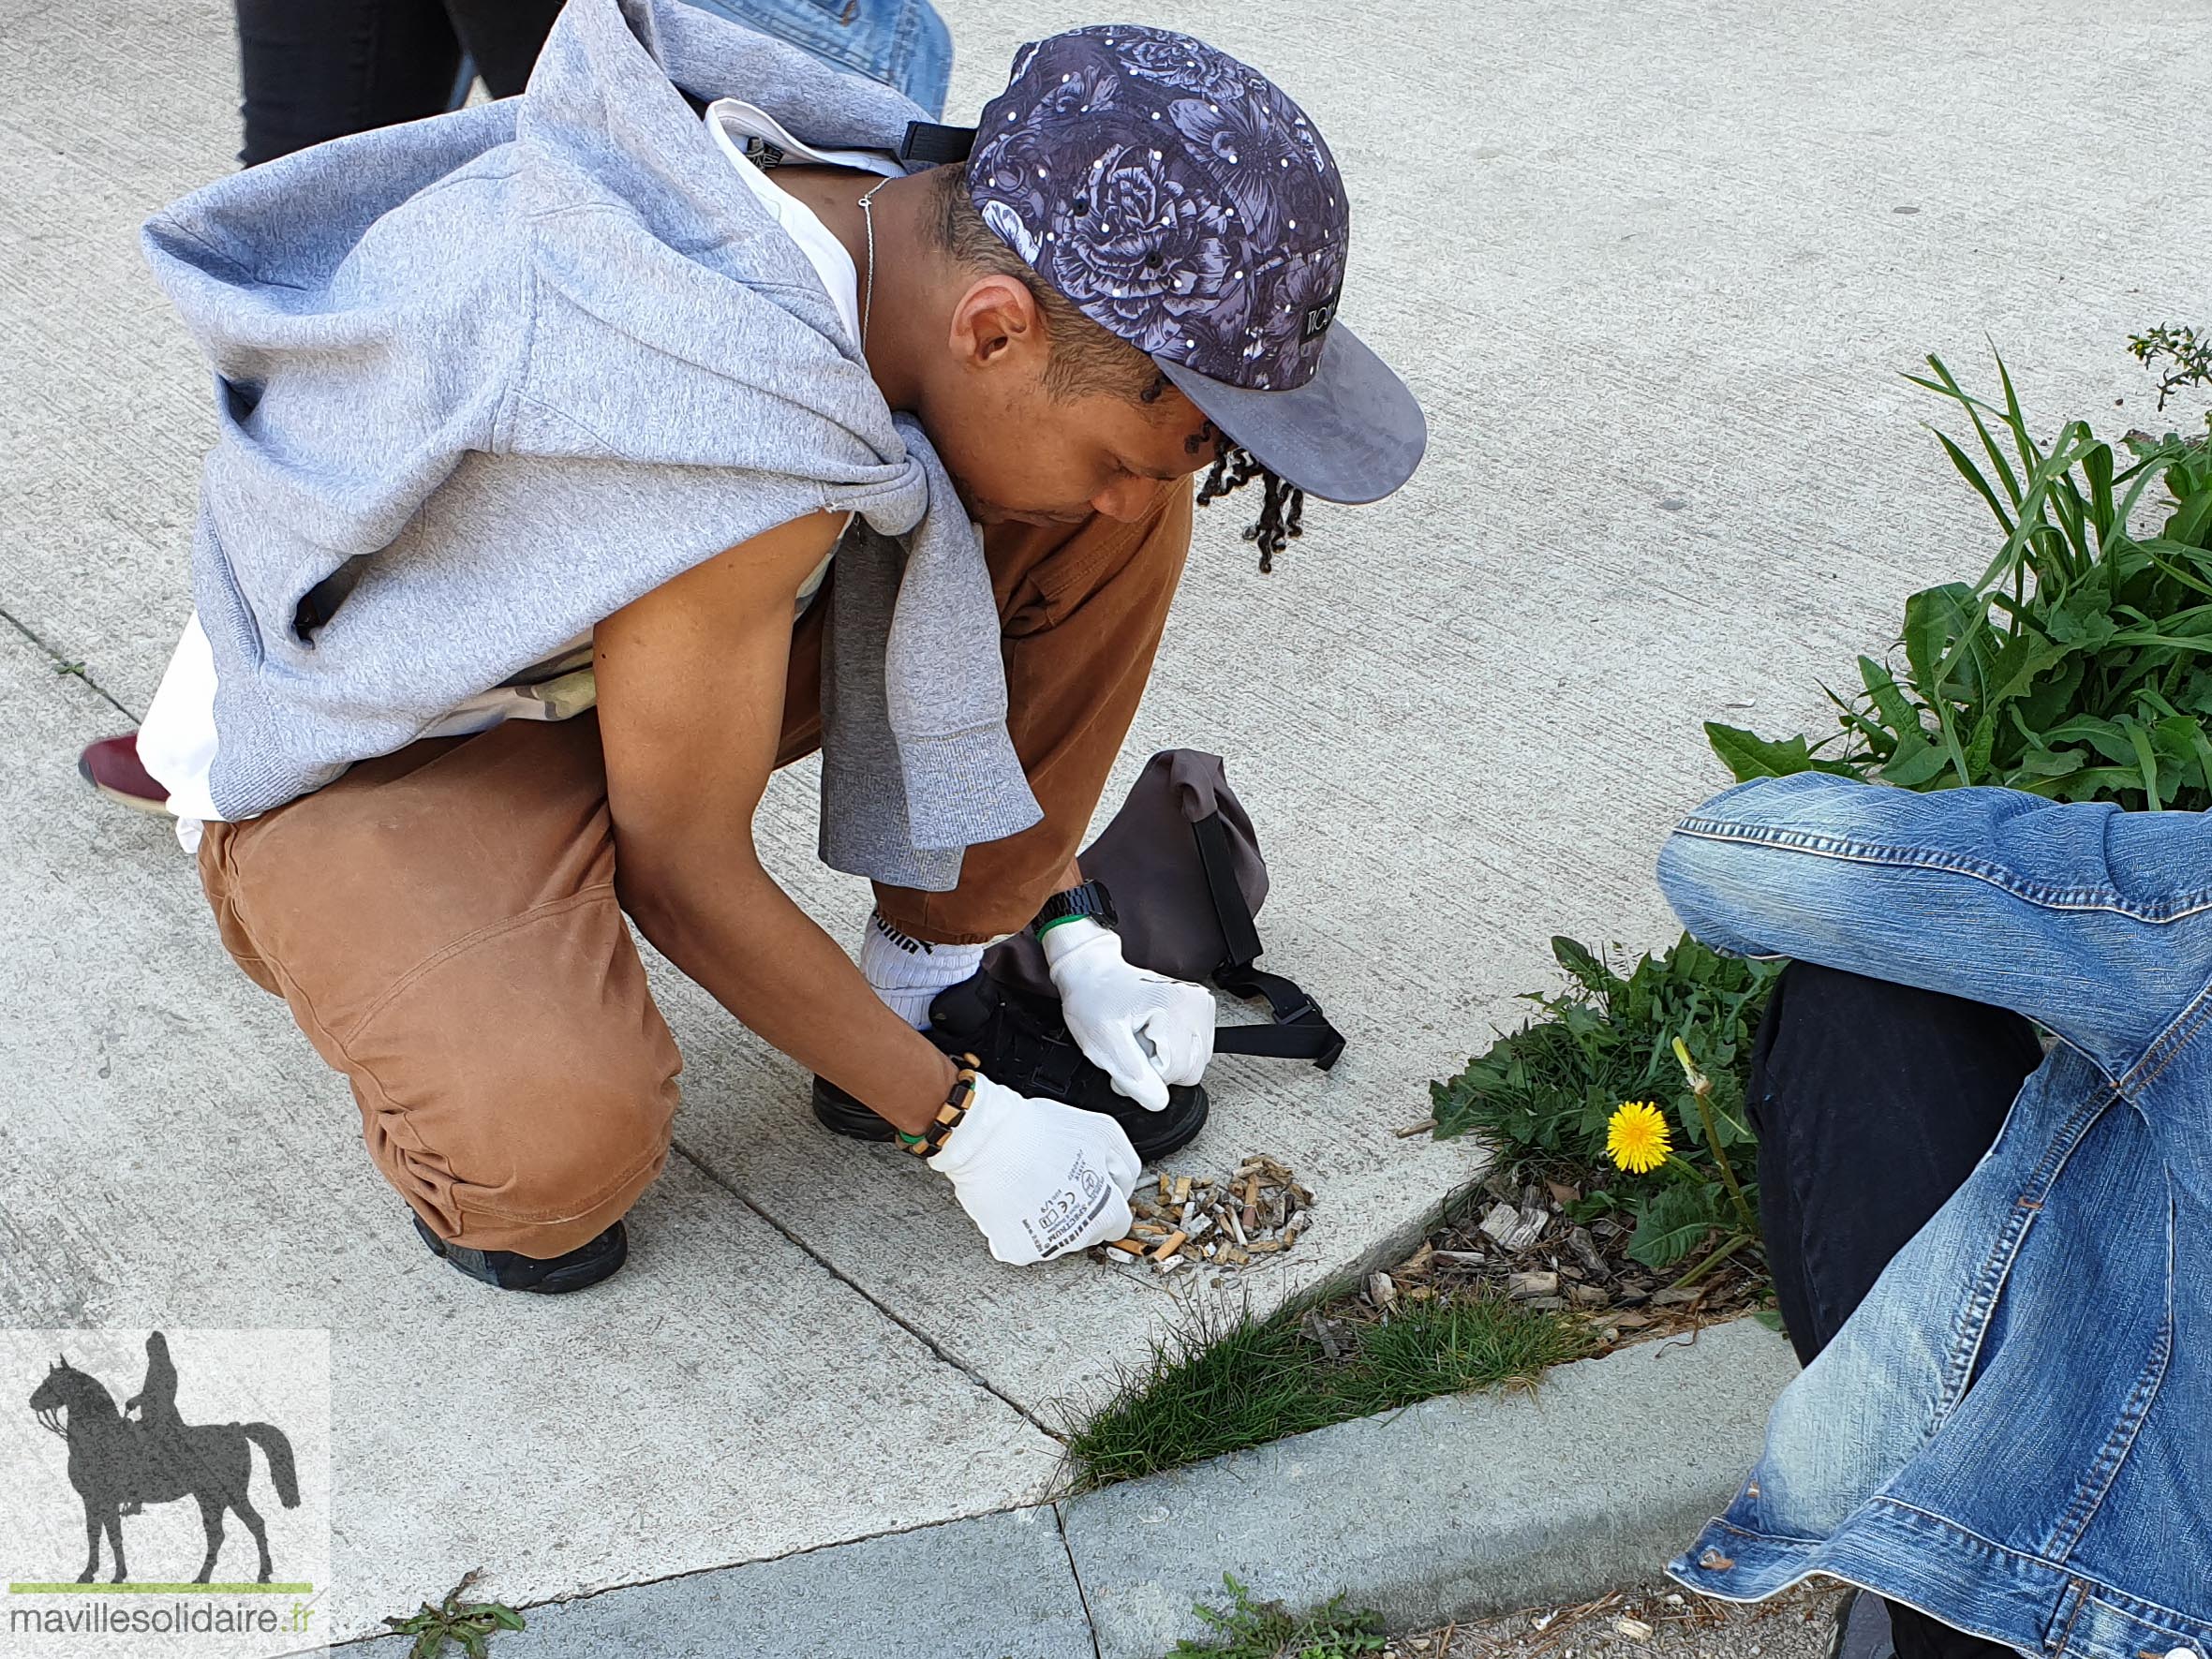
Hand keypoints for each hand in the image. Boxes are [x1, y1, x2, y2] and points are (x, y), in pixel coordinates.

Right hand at [929, 1074, 1140, 1263]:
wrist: (987, 1140)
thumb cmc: (1040, 1132)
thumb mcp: (1105, 1132)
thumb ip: (1125, 1164)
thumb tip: (1123, 1184)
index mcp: (1104, 1213)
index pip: (1118, 1222)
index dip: (1105, 1199)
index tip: (1091, 1188)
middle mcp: (1078, 1237)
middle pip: (1088, 1231)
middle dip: (1078, 1209)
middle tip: (1058, 1179)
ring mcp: (1046, 1247)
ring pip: (1057, 1238)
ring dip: (1049, 1218)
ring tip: (1033, 1184)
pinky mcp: (1015, 1249)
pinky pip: (1025, 1242)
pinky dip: (1021, 1226)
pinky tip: (1016, 1199)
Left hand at [1043, 918, 1215, 1110]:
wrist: (1093, 975)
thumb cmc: (1094, 1001)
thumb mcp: (1103, 1042)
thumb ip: (1132, 1075)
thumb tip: (1158, 1101)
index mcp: (1178, 1006)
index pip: (1175, 1071)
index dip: (1144, 1074)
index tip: (1125, 1055)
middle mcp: (1197, 1002)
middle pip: (1191, 1070)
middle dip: (1157, 1067)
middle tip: (1133, 1043)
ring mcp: (1201, 1005)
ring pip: (1195, 1064)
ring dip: (1165, 1059)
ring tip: (1141, 1035)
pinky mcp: (1200, 1010)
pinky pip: (1194, 1052)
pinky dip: (1172, 1050)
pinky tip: (1151, 1032)